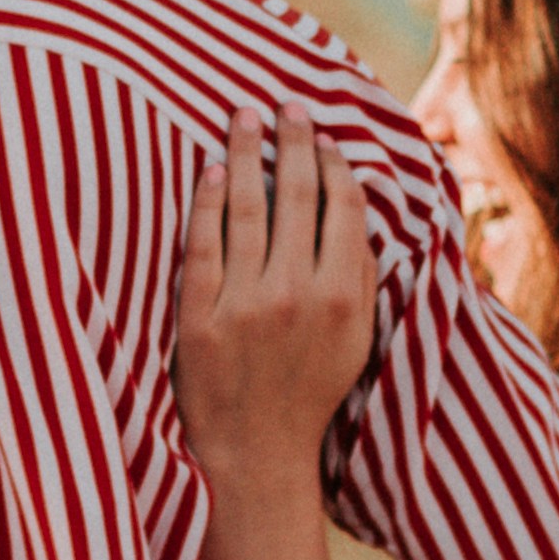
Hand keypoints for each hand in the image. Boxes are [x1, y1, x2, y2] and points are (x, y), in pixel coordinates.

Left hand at [176, 105, 374, 509]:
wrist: (256, 454)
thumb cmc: (309, 394)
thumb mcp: (355, 340)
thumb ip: (361, 278)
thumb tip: (356, 214)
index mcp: (341, 297)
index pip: (342, 210)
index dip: (333, 166)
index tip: (324, 138)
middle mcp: (295, 294)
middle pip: (296, 198)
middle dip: (294, 142)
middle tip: (287, 105)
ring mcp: (244, 303)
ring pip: (246, 209)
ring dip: (244, 154)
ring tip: (242, 117)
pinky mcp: (197, 316)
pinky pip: (201, 243)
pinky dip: (204, 200)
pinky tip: (206, 168)